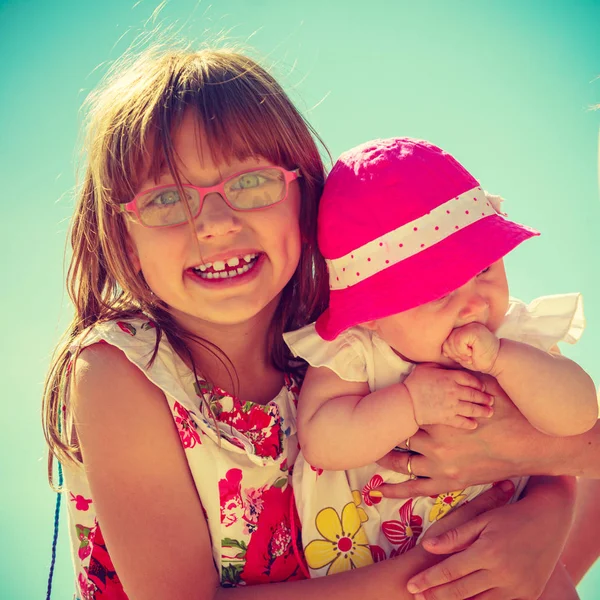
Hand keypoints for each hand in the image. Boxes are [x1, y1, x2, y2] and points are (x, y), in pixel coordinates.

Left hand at [376, 375, 546, 497]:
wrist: (533, 445)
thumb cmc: (509, 411)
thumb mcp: (484, 384)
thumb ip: (460, 373)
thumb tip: (448, 350)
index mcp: (439, 416)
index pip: (404, 411)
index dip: (391, 407)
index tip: (377, 403)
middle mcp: (436, 443)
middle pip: (399, 436)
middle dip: (384, 432)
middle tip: (365, 429)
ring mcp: (441, 466)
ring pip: (401, 463)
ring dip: (384, 458)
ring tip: (368, 454)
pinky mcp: (449, 483)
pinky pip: (416, 489)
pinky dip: (397, 490)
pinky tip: (380, 490)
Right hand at [404, 363, 493, 428]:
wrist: (406, 402)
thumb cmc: (414, 382)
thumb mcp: (427, 367)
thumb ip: (441, 364)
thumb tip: (449, 362)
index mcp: (450, 378)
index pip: (471, 380)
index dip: (479, 384)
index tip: (483, 387)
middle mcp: (454, 391)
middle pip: (475, 395)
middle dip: (485, 398)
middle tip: (491, 401)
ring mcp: (452, 406)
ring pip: (472, 408)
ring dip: (482, 411)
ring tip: (489, 412)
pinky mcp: (447, 418)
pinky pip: (462, 421)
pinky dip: (469, 423)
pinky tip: (474, 424)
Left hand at [407, 479, 572, 599]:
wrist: (550, 520)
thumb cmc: (510, 515)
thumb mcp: (480, 519)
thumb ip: (455, 536)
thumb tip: (427, 546)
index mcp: (488, 552)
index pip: (450, 571)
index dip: (428, 579)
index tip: (411, 585)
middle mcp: (503, 573)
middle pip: (461, 591)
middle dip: (436, 595)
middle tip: (416, 596)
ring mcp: (517, 587)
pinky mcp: (528, 594)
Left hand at [442, 323, 499, 373]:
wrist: (496, 361)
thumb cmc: (478, 359)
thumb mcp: (461, 355)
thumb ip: (451, 350)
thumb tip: (443, 351)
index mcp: (460, 329)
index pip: (445, 340)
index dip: (451, 352)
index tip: (463, 357)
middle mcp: (464, 325)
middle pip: (446, 341)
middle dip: (454, 354)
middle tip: (467, 357)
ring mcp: (469, 326)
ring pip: (451, 341)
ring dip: (460, 353)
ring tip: (470, 355)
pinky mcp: (473, 330)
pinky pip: (458, 341)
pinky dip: (463, 351)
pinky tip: (472, 353)